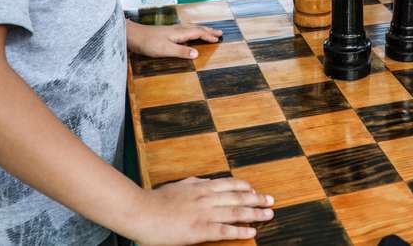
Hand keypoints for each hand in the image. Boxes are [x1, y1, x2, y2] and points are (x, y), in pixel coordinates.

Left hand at [126, 20, 220, 58]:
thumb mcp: (165, 50)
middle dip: (208, 30)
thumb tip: (197, 54)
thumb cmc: (148, 43)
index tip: (218, 38)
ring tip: (208, 31)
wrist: (132, 35)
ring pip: (191, 28)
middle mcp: (177, 29)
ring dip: (201, 29)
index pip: (198, 33)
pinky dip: (192, 31)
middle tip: (219, 32)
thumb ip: (181, 52)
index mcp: (179, 33)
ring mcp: (172, 30)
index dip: (208, 36)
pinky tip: (189, 34)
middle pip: (196, 28)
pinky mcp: (166, 32)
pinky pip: (185, 30)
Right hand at [129, 176, 273, 244]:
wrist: (141, 211)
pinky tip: (252, 232)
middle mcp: (206, 197)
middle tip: (271, 201)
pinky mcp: (199, 229)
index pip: (229, 184)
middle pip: (238, 197)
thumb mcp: (178, 185)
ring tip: (269, 215)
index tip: (255, 189)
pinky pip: (225, 230)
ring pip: (236, 212)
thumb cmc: (156, 200)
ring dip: (255, 214)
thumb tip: (204, 180)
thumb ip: (193, 182)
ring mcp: (204, 213)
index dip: (245, 187)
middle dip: (257, 198)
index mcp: (201, 186)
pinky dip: (240, 231)